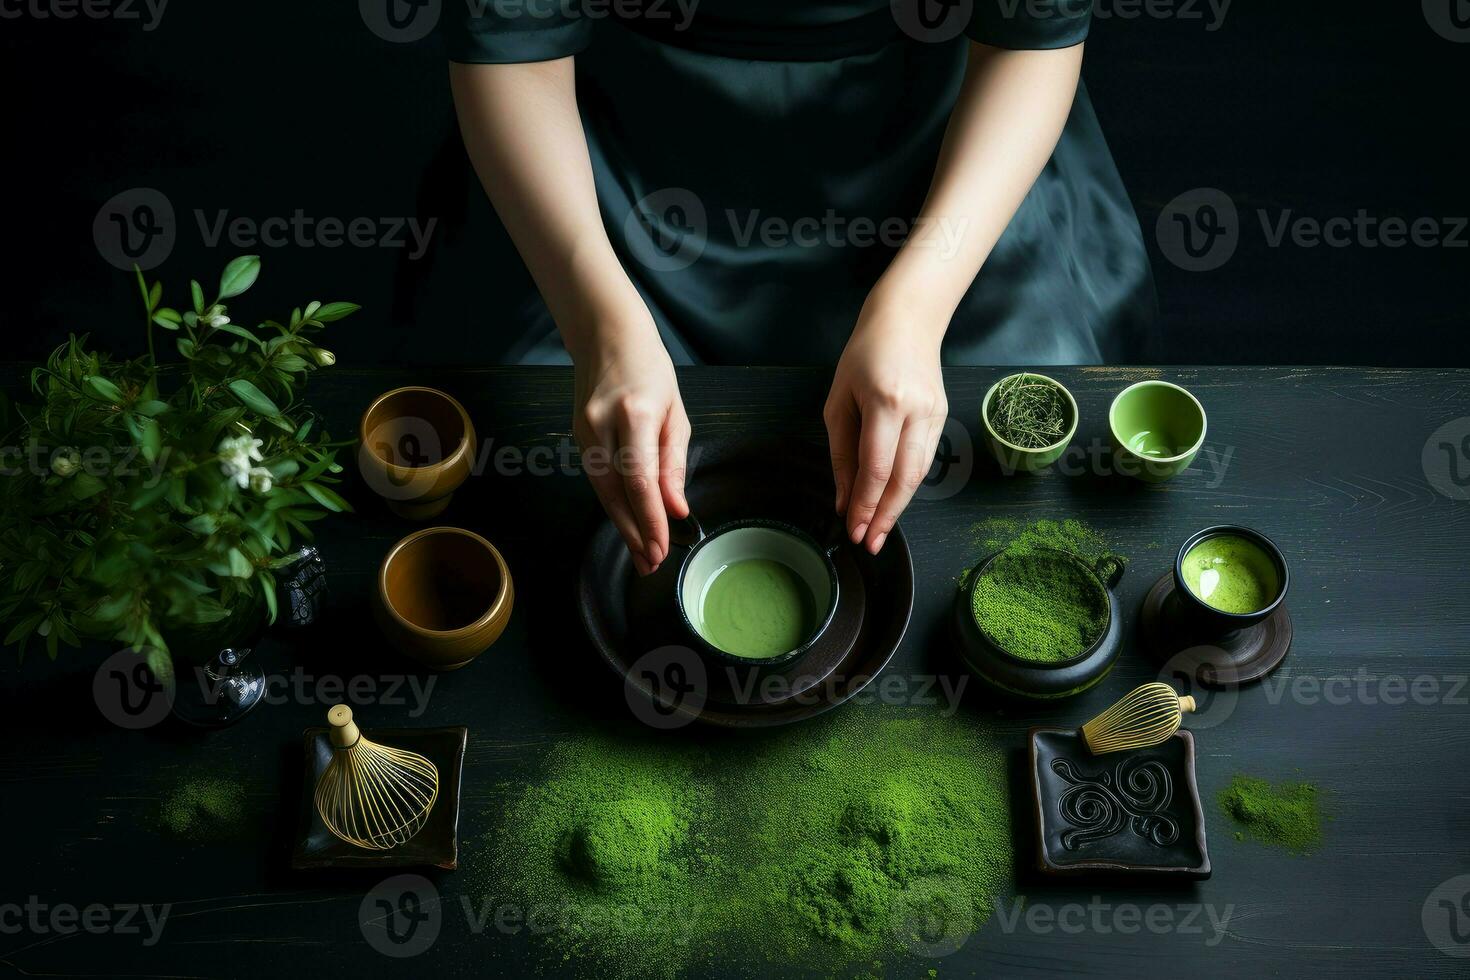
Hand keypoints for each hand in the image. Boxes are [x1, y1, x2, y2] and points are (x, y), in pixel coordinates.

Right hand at [571, 318, 691, 575]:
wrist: (606, 336)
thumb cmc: (650, 371)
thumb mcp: (675, 413)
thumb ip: (674, 463)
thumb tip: (677, 508)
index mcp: (634, 414)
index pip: (641, 479)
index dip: (650, 519)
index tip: (663, 547)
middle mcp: (602, 424)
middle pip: (615, 492)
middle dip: (635, 533)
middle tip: (651, 565)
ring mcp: (583, 430)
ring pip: (602, 490)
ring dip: (623, 526)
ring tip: (642, 555)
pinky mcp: (576, 435)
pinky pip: (597, 478)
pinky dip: (613, 504)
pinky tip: (628, 524)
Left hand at [824, 296, 947, 554]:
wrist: (908, 321)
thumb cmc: (864, 356)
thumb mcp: (839, 401)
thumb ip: (841, 453)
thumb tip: (843, 499)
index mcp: (885, 402)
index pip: (877, 467)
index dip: (864, 504)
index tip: (852, 530)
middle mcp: (916, 411)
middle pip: (905, 478)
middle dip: (885, 516)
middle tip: (868, 543)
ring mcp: (936, 415)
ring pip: (919, 474)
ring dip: (897, 507)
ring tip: (877, 530)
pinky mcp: (943, 418)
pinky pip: (923, 460)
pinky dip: (906, 485)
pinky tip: (890, 501)